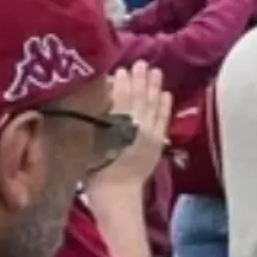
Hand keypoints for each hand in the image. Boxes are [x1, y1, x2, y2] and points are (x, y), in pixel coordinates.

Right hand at [98, 63, 172, 190]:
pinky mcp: (159, 142)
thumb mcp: (90, 144)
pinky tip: (166, 93)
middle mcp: (137, 125)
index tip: (121, 70)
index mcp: (117, 125)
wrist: (118, 193)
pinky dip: (165, 105)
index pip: (122, 97)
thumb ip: (98, 122)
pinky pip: (164, 118)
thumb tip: (104, 100)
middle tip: (141, 63)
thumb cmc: (96, 172)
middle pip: (139, 97)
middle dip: (140, 79)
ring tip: (156, 71)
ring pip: (153, 104)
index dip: (123, 82)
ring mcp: (151, 133)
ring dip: (154, 87)